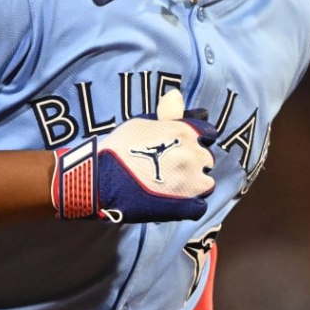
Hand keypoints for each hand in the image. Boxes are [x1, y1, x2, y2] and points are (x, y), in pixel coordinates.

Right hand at [53, 90, 216, 222]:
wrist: (100, 178)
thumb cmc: (119, 146)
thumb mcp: (143, 122)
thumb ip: (169, 115)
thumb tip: (186, 101)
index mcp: (185, 133)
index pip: (209, 134)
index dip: (199, 140)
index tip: (186, 145)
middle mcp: (192, 156)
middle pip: (207, 159)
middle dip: (194, 162)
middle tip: (173, 166)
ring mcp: (190, 183)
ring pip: (207, 184)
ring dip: (196, 183)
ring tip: (175, 185)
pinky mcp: (184, 207)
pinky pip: (200, 207)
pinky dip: (191, 205)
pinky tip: (176, 202)